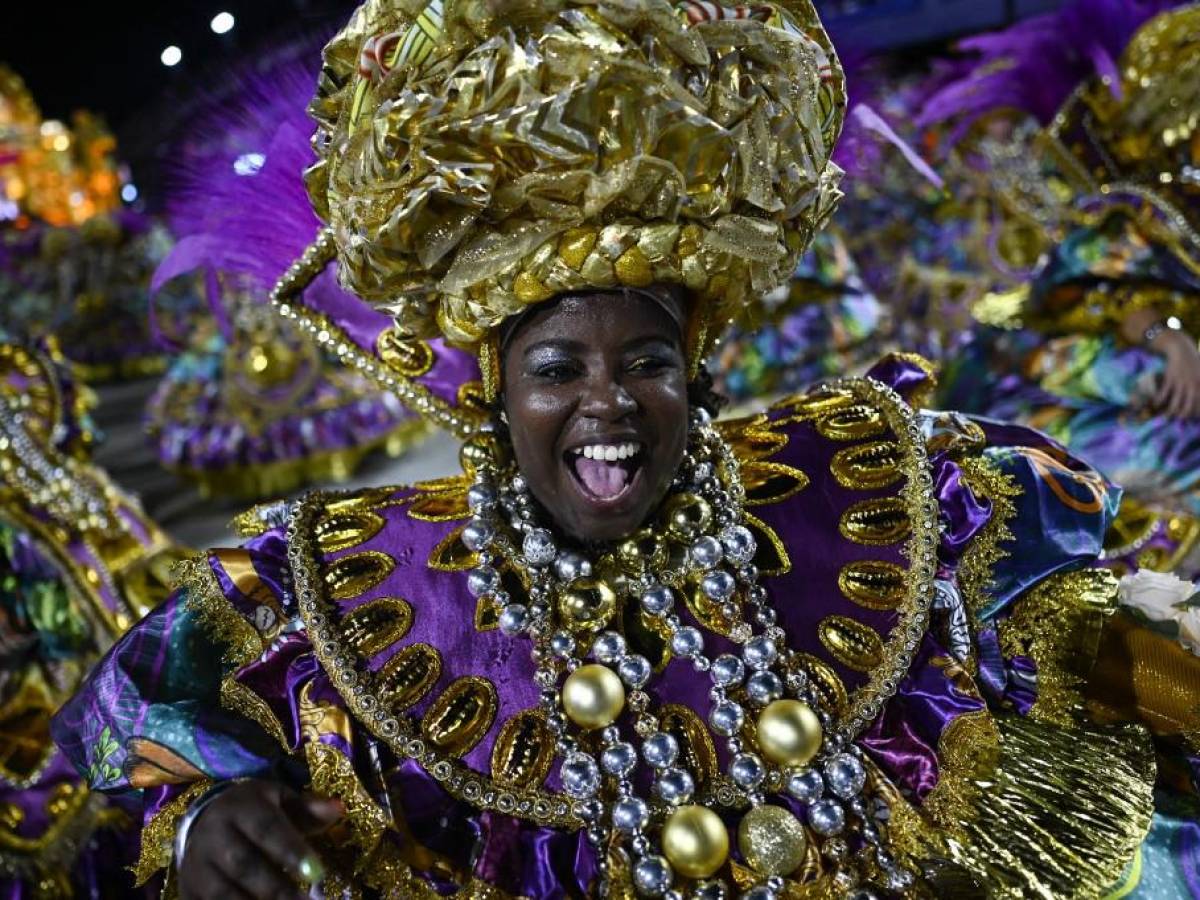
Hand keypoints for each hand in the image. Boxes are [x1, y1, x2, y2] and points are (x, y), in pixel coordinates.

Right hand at [178, 780, 341, 899]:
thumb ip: (308, 809)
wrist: (204, 821)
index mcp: (240, 807)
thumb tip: (339, 809)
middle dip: (276, 888)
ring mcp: (197, 865)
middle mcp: (213, 834)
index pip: (267, 828)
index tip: (317, 873)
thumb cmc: (255, 811)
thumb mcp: (280, 800)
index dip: (291, 851)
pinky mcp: (188, 889)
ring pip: (222, 892)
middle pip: (244, 864)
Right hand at [1153, 330, 1199, 419]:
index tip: (1192, 417)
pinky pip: (1163, 394)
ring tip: (1166, 415)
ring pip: (1175, 403)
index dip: (1196, 413)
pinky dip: (1159, 401)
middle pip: (1188, 407)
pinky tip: (1155, 403)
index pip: (1199, 403)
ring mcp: (1181, 383)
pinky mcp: (1170, 379)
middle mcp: (1192, 385)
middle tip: (1177, 418)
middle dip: (1182, 415)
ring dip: (1169, 412)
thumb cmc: (1192, 361)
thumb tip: (1198, 395)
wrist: (1180, 349)